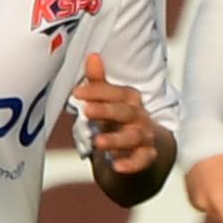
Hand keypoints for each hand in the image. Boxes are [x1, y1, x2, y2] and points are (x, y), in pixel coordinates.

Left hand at [71, 57, 170, 184]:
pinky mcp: (146, 157)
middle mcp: (140, 117)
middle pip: (125, 112)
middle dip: (107, 111)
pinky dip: (131, 164)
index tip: (77, 93)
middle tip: (87, 111)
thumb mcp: (108, 103)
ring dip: (116, 139)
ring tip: (98, 142)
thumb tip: (93, 55)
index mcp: (131, 100)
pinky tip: (118, 167)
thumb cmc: (118, 122)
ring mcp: (144, 138)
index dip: (99, 92)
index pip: (117, 93)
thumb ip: (99, 83)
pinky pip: (142, 161)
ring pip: (133, 137)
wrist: (138, 152)